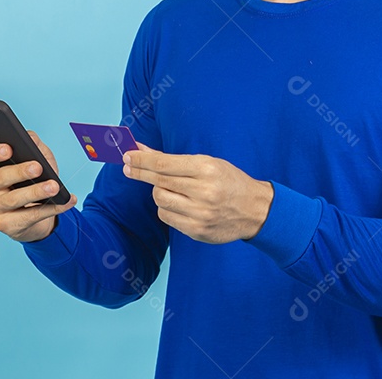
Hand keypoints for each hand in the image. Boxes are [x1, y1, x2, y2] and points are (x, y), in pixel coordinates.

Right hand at [0, 130, 77, 242]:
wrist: (38, 212)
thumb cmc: (34, 180)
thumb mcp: (38, 158)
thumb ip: (34, 145)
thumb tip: (32, 139)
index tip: (9, 149)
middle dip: (19, 172)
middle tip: (37, 167)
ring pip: (13, 199)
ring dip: (36, 192)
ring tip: (54, 187)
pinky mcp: (6, 224)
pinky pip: (30, 216)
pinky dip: (51, 208)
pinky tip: (66, 201)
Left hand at [122, 143, 272, 243]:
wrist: (254, 209)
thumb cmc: (229, 181)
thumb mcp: (208, 163)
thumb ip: (174, 160)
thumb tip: (142, 151)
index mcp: (207, 169)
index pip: (164, 164)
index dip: (142, 160)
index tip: (127, 155)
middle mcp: (203, 191)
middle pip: (158, 182)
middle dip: (141, 172)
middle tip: (128, 167)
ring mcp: (200, 213)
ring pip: (160, 200)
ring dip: (159, 192)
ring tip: (171, 188)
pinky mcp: (197, 230)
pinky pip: (167, 217)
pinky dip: (167, 208)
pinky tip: (178, 204)